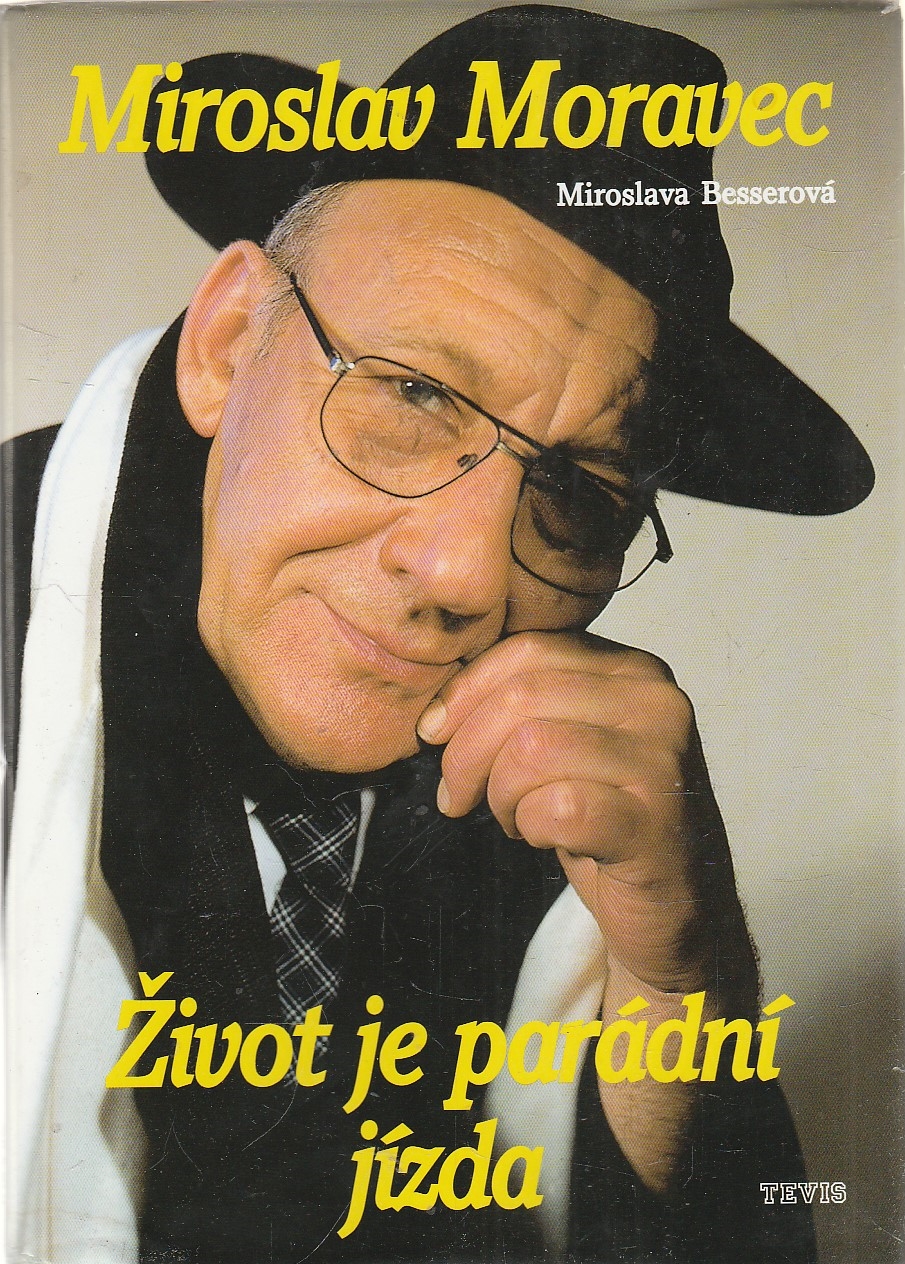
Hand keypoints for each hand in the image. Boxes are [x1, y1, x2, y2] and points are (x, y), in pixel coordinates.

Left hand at [416, 630, 756, 1009]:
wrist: (673, 903)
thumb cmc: (604, 816)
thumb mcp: (567, 740)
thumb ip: (522, 703)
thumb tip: (437, 711)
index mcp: (632, 670)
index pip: (528, 649)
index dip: (464, 691)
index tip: (433, 733)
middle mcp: (656, 702)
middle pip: (522, 695)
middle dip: (468, 751)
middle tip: (457, 796)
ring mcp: (661, 762)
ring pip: (532, 748)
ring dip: (500, 793)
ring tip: (513, 817)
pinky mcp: (654, 824)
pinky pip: (558, 808)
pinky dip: (531, 827)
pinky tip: (544, 838)